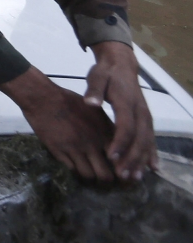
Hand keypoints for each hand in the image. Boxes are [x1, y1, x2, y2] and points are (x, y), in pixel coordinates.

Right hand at [0, 66, 116, 180]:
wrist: (43, 98)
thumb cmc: (70, 101)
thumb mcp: (95, 111)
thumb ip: (108, 128)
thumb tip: (119, 143)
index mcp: (104, 133)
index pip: (121, 160)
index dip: (124, 172)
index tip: (124, 176)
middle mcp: (92, 144)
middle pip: (106, 175)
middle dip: (109, 181)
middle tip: (108, 180)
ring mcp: (75, 149)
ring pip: (89, 176)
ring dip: (92, 178)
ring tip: (92, 175)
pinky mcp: (59, 152)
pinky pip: (72, 170)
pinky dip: (77, 171)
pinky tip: (77, 167)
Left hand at [85, 41, 156, 180]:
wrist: (121, 64)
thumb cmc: (106, 72)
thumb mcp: (96, 76)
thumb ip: (93, 90)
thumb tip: (90, 103)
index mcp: (127, 103)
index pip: (125, 127)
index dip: (119, 143)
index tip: (110, 158)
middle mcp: (141, 112)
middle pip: (139, 139)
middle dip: (131, 158)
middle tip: (121, 175)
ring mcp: (145, 116)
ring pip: (147, 142)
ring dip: (141, 160)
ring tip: (133, 178)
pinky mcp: (146, 119)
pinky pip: (151, 139)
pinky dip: (152, 153)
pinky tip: (152, 168)